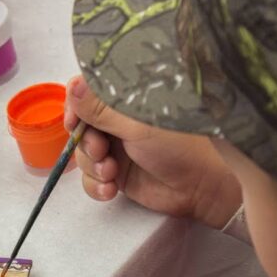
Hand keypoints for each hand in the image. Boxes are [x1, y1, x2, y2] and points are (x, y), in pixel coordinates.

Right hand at [66, 75, 241, 228]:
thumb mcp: (137, 123)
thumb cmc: (182, 145)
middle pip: (80, 127)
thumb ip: (101, 108)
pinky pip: (91, 179)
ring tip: (110, 174)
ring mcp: (118, 148)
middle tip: (101, 151)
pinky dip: (95, 185)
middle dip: (85, 143)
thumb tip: (73, 86)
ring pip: (83, 156)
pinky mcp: (119, 174)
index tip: (74, 122)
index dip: (75, 108)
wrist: (204, 185)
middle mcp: (119, 122)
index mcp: (126, 100)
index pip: (86, 94)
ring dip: (91, 167)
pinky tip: (110, 189)